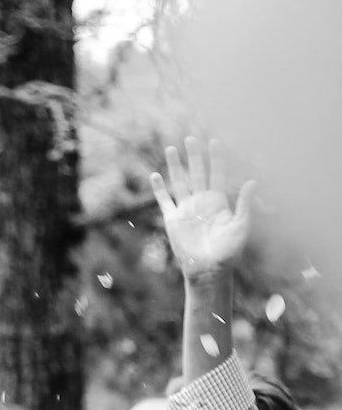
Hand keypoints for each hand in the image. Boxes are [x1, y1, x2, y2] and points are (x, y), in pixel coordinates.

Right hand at [151, 136, 255, 279]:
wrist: (208, 271)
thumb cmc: (228, 252)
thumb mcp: (240, 226)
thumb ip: (245, 204)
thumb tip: (253, 181)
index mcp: (218, 201)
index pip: (217, 173)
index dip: (217, 158)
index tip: (216, 141)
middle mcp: (201, 202)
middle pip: (197, 172)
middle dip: (195, 155)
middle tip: (192, 138)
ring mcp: (186, 210)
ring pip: (180, 182)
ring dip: (176, 166)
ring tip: (172, 148)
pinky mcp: (173, 220)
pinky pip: (164, 201)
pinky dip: (159, 189)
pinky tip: (155, 175)